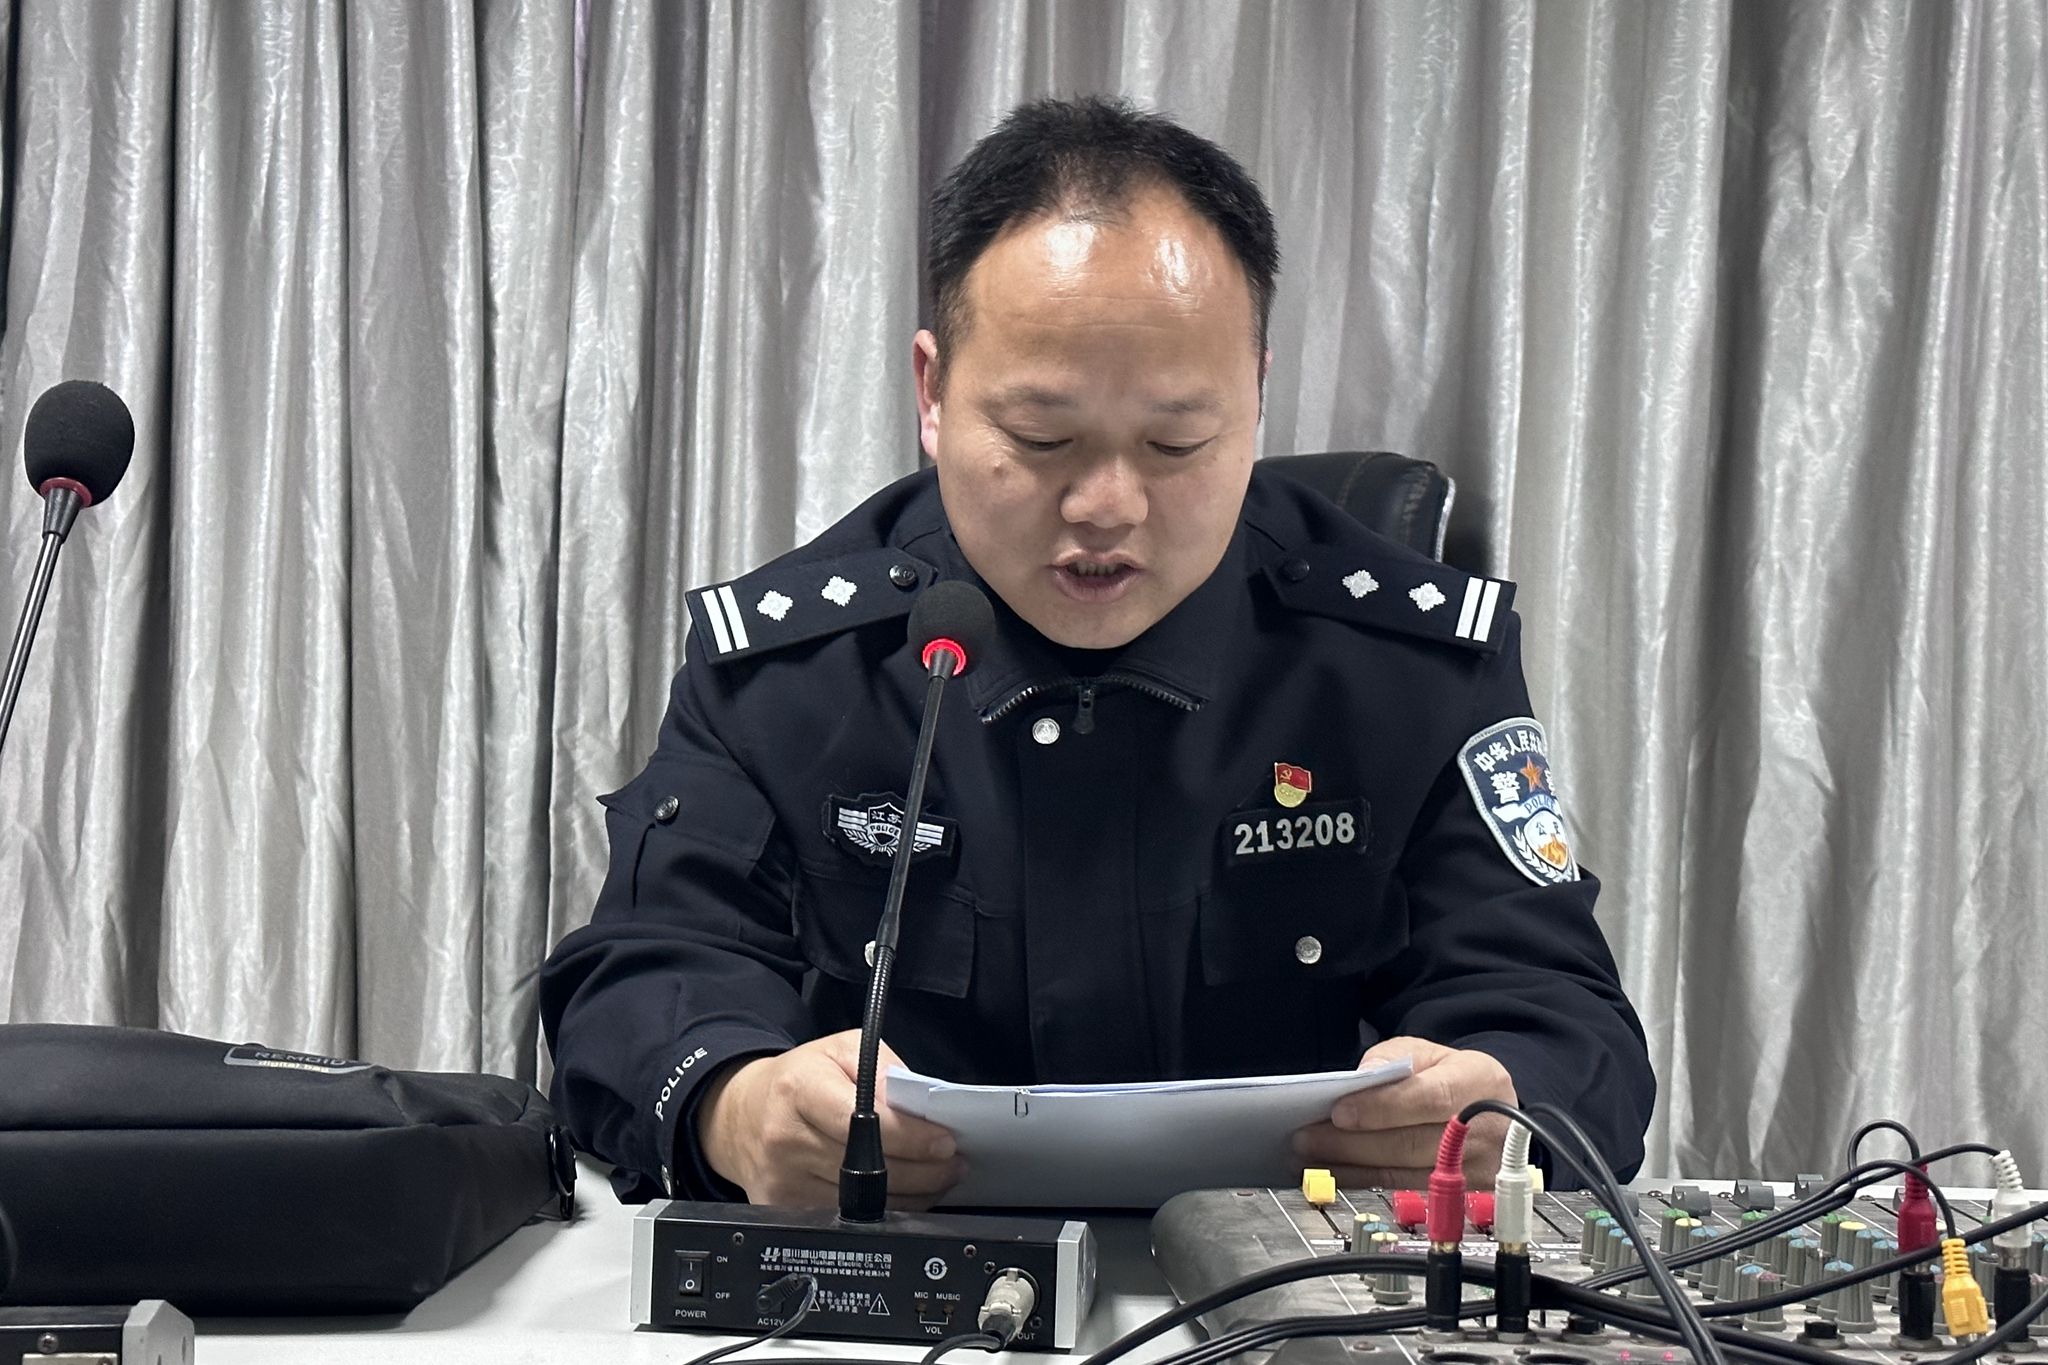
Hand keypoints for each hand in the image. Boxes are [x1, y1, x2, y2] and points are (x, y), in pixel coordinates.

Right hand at [696, 1029, 964, 1207]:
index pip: (861, 1122)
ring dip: (911, 1194)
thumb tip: (916, 1105)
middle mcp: (784, 1137)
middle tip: (953, 1164)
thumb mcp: (840, 1050)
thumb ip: (882, 1067)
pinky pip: (844, 1219)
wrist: (743, 1115)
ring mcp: (781, 1179)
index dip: (909, 1137)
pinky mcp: (781, 1208)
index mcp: (799, 1089)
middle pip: (866, 1167)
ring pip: (861, 1202)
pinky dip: (883, 1212)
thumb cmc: (800, 1079)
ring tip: (938, 1178)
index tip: (943, 1142)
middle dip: (922, 1170)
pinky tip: (905, 1196)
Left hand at [1291, 1037, 1516, 1187]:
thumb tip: (1362, 1079)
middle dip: (1352, 1143)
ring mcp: (1475, 1168)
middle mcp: (1483, 1130)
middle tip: (1306, 1138)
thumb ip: (1392, 1058)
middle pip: (1412, 1143)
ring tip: (1309, 1157)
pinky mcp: (1460, 1194)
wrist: (1492, 1110)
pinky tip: (1333, 1173)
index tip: (1339, 1113)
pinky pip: (1403, 1188)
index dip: (1382, 1108)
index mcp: (1480, 1082)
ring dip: (1350, 1167)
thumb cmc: (1454, 1077)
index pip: (1429, 1099)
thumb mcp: (1428, 1052)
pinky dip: (1363, 1180)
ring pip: (1404, 1172)